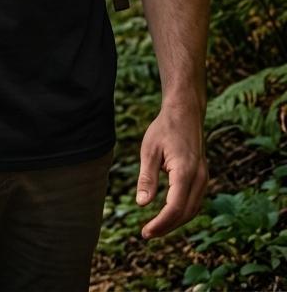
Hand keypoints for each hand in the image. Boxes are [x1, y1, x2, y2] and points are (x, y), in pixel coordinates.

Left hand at [135, 102, 207, 238]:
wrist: (185, 113)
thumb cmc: (164, 128)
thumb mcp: (149, 150)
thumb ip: (147, 178)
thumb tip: (141, 204)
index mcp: (185, 172)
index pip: (175, 207)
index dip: (161, 223)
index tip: (145, 232)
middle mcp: (200, 178)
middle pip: (186, 213)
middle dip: (167, 227)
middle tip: (146, 234)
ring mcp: (204, 178)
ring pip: (193, 210)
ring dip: (175, 222)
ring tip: (155, 228)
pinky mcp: (203, 177)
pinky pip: (195, 201)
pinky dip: (182, 212)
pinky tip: (168, 214)